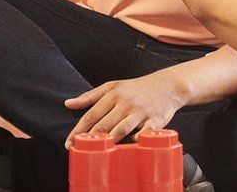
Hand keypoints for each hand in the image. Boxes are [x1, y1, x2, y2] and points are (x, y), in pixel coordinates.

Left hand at [63, 71, 188, 147]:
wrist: (168, 85)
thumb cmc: (138, 88)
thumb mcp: (114, 86)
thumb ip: (90, 95)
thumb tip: (68, 104)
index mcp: (114, 94)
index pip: (91, 115)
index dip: (78, 130)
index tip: (69, 142)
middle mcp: (126, 102)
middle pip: (104, 124)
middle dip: (91, 139)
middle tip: (81, 150)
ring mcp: (141, 111)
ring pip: (121, 129)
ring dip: (109, 141)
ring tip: (101, 151)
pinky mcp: (156, 119)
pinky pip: (145, 132)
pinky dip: (137, 139)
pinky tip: (130, 144)